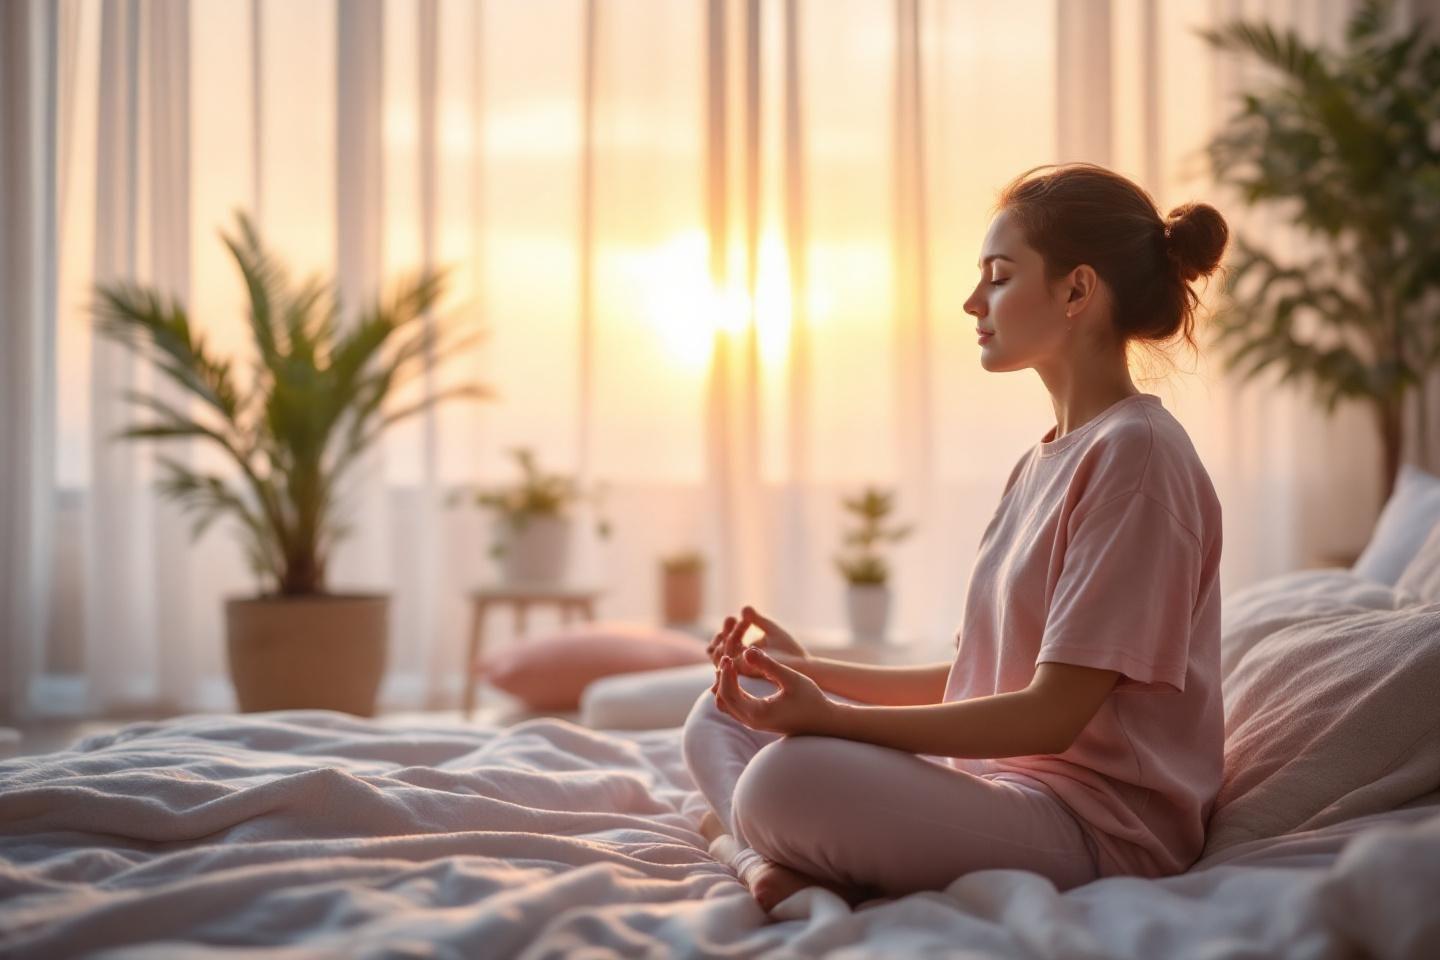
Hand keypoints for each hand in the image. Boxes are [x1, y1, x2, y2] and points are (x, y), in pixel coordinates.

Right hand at [706, 606, 807, 679]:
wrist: (805, 665)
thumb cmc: (790, 651)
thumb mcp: (771, 630)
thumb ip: (757, 620)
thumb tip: (744, 608)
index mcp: (744, 657)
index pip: (724, 645)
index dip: (726, 631)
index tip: (732, 617)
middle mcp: (741, 665)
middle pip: (718, 652)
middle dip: (723, 633)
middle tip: (731, 618)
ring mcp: (743, 670)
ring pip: (722, 655)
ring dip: (728, 636)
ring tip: (739, 622)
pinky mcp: (748, 671)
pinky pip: (731, 658)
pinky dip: (733, 643)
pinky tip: (741, 633)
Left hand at [713, 646, 836, 736]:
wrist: (823, 720)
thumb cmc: (811, 699)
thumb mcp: (791, 678)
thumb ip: (768, 665)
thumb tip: (747, 650)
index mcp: (757, 713)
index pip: (728, 693)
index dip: (726, 672)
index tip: (730, 656)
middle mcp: (751, 721)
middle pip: (722, 698)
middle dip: (722, 677)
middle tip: (728, 656)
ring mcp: (752, 722)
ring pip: (725, 703)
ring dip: (724, 684)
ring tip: (732, 663)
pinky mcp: (756, 719)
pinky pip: (733, 704)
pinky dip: (730, 689)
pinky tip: (738, 673)